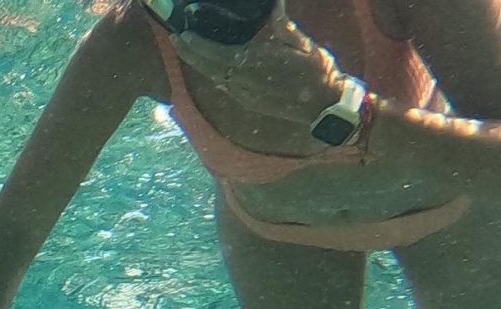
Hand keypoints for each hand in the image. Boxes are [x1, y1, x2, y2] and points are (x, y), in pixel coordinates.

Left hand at [172, 16, 352, 126]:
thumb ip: (282, 26)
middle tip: (175, 40)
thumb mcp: (302, 44)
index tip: (182, 34)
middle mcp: (244, 81)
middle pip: (207, 67)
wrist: (325, 106)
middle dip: (188, 53)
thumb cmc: (317, 73)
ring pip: (214, 78)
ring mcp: (245, 95)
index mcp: (254, 63)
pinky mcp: (250, 103)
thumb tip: (275, 5)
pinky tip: (211, 68)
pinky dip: (214, 75)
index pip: (214, 53)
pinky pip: (225, 87)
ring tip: (187, 51)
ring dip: (199, 64)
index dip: (195, 44)